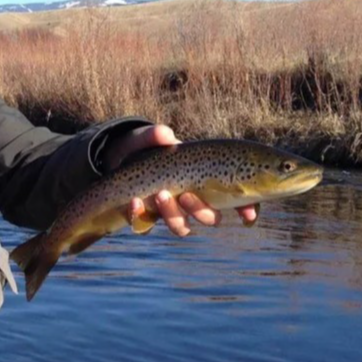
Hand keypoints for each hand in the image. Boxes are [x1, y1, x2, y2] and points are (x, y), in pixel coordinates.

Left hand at [104, 124, 257, 236]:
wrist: (114, 163)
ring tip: (160, 195)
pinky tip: (133, 201)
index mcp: (203, 180)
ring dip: (174, 215)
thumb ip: (154, 136)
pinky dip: (139, 215)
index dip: (247, 208)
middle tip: (187, 196)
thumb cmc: (141, 149)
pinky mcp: (145, 217)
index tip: (248, 216)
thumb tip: (165, 134)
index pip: (236, 198)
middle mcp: (190, 200)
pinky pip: (146, 225)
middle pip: (210, 217)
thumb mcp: (147, 139)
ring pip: (182, 227)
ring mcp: (168, 212)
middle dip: (202, 211)